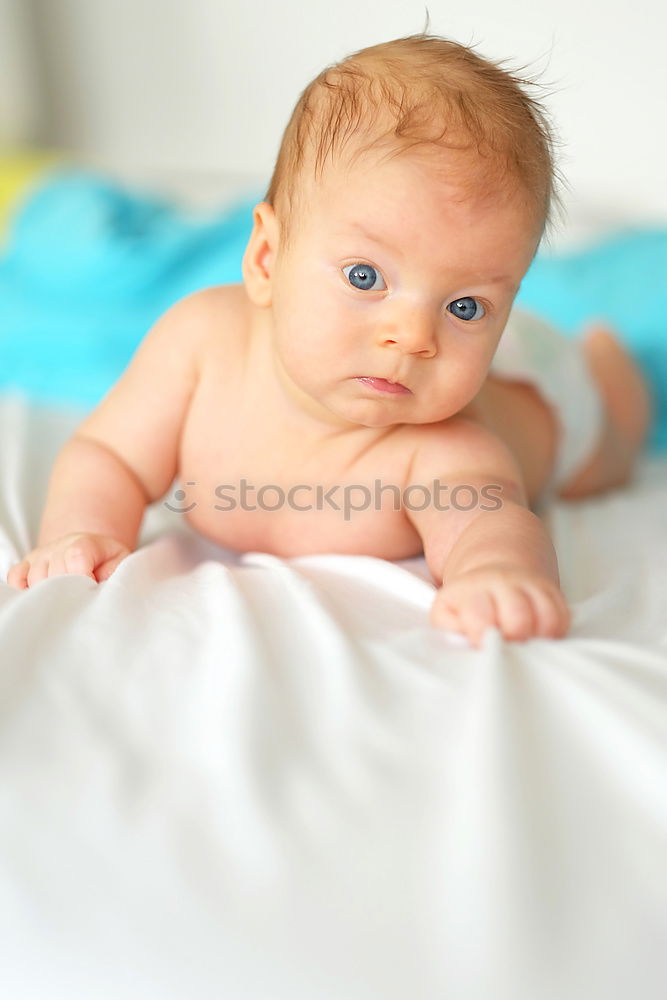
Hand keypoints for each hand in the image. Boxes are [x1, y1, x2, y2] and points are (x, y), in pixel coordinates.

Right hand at [6, 532, 131, 589]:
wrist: (95, 553)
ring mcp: (40, 555)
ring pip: (35, 579)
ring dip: (49, 594)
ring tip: (66, 599)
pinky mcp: (27, 565)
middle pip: (55, 574)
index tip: (92, 590)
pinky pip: (16, 577)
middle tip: (81, 600)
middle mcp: (59, 546)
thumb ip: (115, 576)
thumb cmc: (109, 564)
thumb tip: (100, 592)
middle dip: (69, 593)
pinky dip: (23, 589)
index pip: (76, 559)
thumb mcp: (121, 565)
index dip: (84, 579)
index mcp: (85, 543)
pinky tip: (39, 597)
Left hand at [430, 564, 569, 647]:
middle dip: (513, 641)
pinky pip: (563, 617)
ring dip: (537, 639)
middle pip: (518, 619)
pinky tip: (539, 636)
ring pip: (547, 618)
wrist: (492, 574)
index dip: (483, 638)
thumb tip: (470, 646)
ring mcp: (530, 585)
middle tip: (506, 648)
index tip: (482, 646)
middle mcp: (503, 583)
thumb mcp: (445, 614)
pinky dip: (555, 633)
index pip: (481, 617)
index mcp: (472, 590)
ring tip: (523, 644)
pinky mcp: (551, 592)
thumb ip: (450, 630)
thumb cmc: (467, 603)